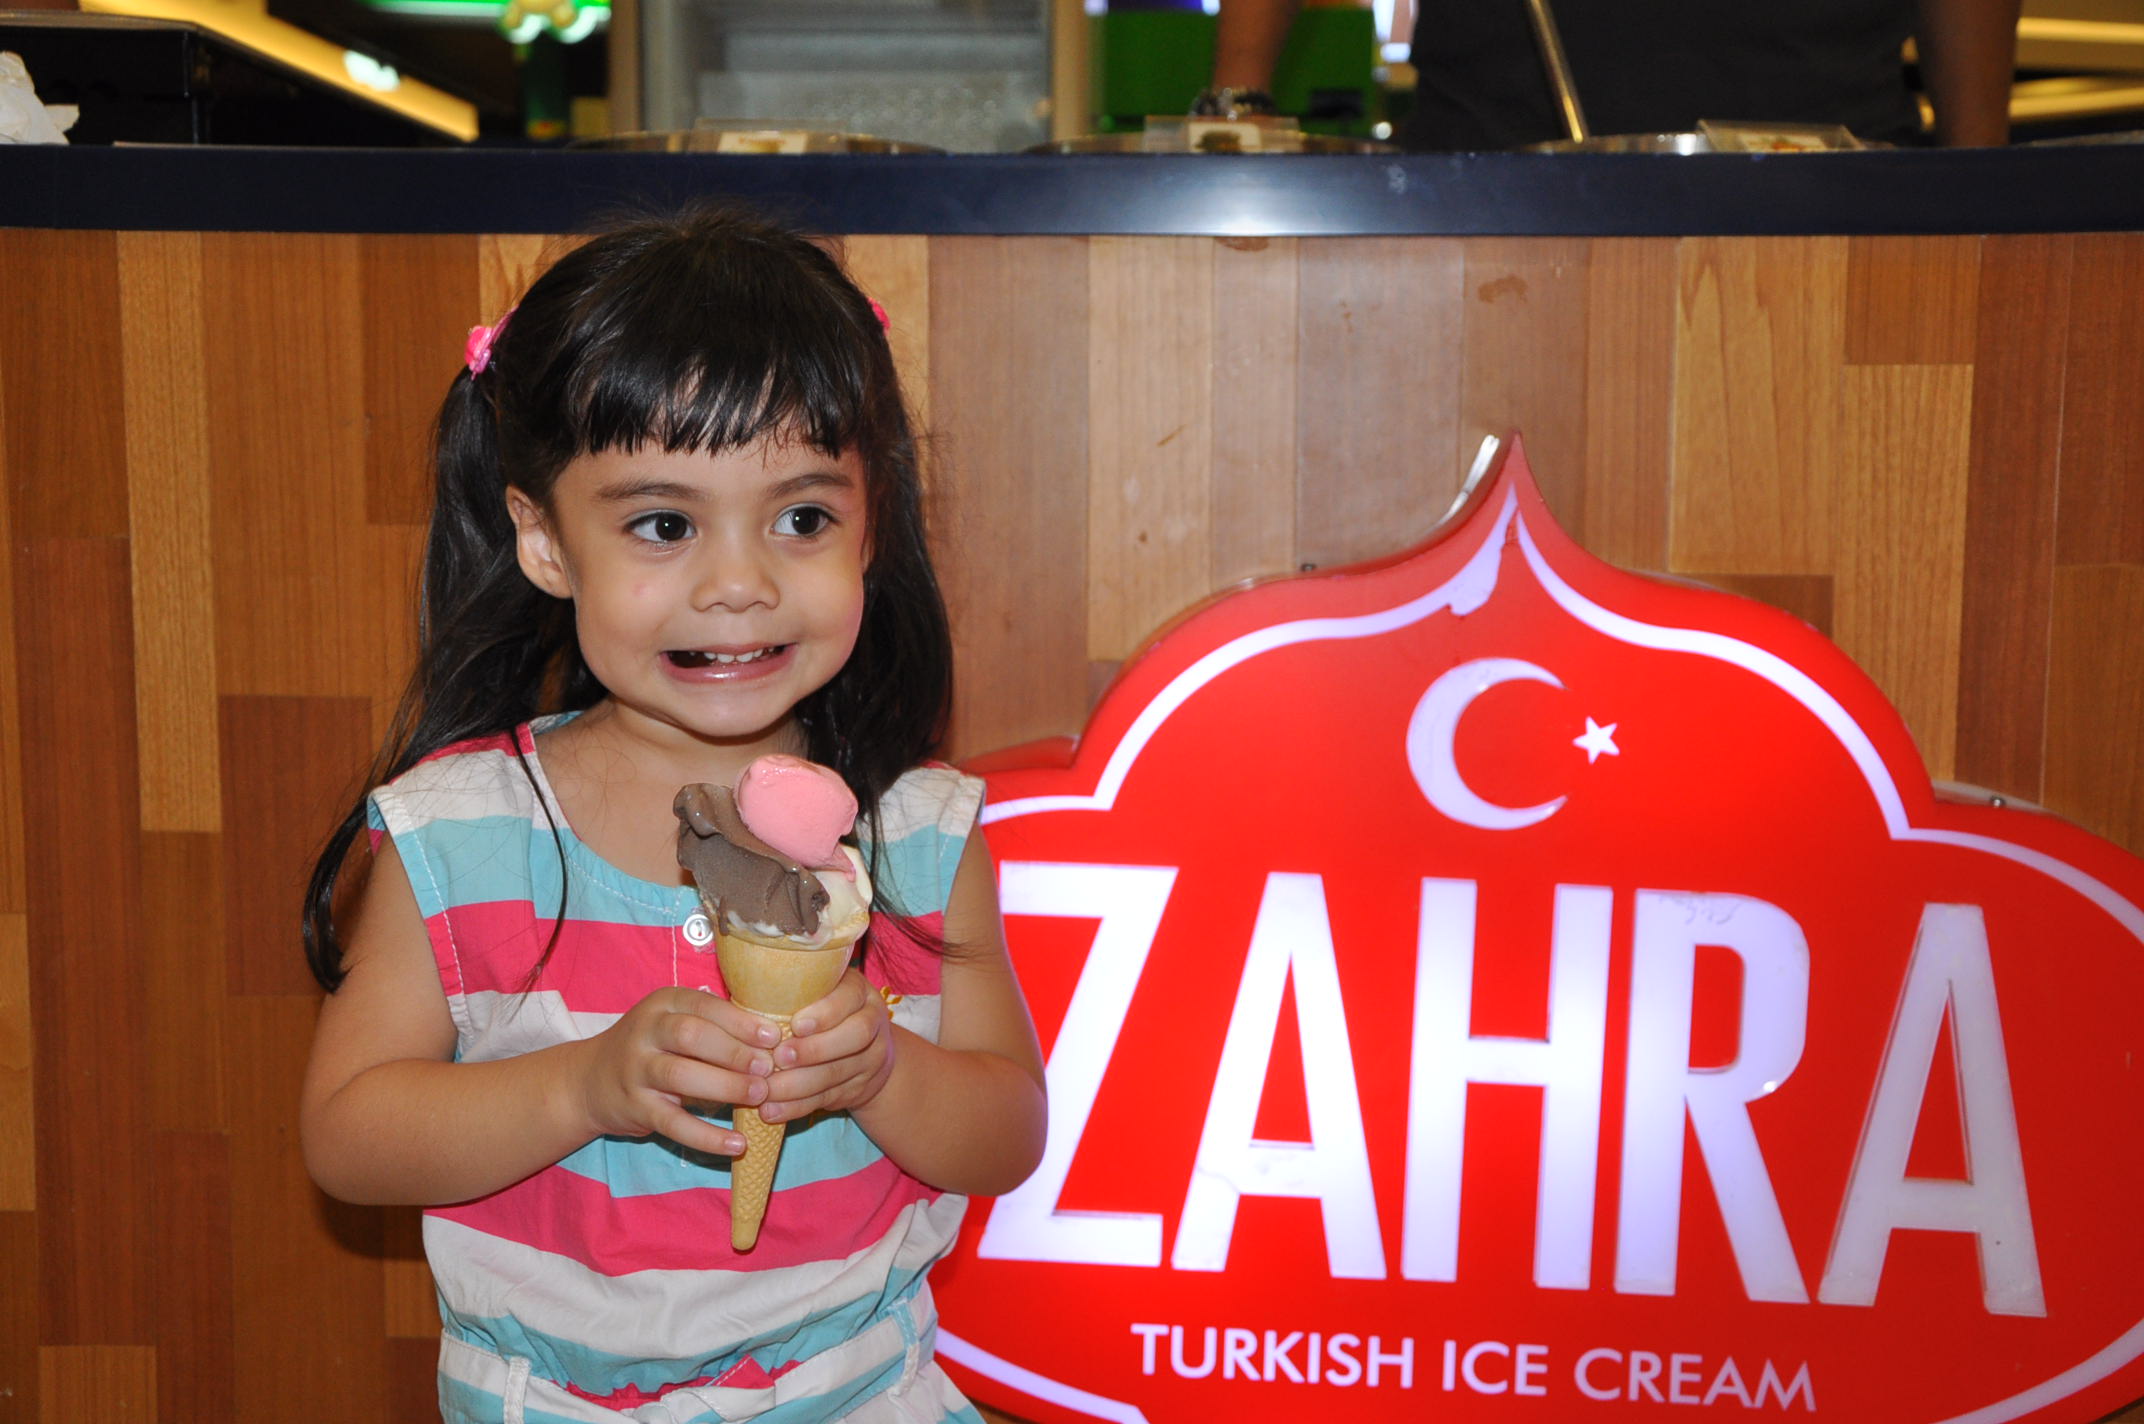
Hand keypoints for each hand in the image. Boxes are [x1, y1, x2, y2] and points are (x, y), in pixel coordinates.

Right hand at [577, 987, 779, 1155]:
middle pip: (690, 1036)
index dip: (740, 1021)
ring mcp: (636, 1070)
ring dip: (725, 1085)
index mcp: (663, 1003)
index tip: (773, 1037)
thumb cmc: (654, 1048)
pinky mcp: (635, 1108)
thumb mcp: (676, 1022)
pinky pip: (674, 1124)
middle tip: (768, 1068)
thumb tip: (775, 1040)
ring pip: (681, 1075)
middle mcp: (645, 1032)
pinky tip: (737, 1145)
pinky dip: (707, 1136)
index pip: (703, 1005)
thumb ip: (715, 1025)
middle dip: (733, 1051)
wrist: (591, 1081)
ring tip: (759, 1096)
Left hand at [760, 969, 895, 1122]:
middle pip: (855, 1036)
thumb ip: (794, 993)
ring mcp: (870, 1059)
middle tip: (779, 1058)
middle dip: (814, 1049)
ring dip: (798, 1084)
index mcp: (859, 993)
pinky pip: (826, 1099)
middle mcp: (873, 1022)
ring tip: (766, 1089)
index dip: (825, 1013)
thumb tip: (751, 996)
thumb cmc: (821, 1010)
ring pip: (838, 1073)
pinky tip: (771, 1111)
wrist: (864, 1048)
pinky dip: (796, 1107)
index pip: (850, 998)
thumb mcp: (817, 993)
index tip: (795, 1025)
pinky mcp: (858, 1088)